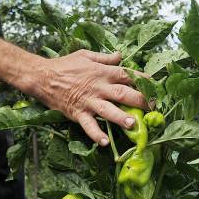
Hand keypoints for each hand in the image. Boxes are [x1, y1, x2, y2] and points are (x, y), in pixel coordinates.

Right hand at [20, 50, 147, 146]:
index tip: (156, 85)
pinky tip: (105, 142)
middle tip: (153, 108)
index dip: (143, 79)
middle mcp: (98, 87)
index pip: (127, 74)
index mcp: (103, 72)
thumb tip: (121, 56)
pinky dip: (96, 134)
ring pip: (108, 110)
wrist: (43, 76)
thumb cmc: (65, 65)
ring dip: (121, 117)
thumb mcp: (86, 55)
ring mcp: (88, 101)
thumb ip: (105, 58)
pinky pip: (88, 125)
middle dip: (140, 100)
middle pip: (123, 93)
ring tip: (132, 124)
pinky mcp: (78, 113)